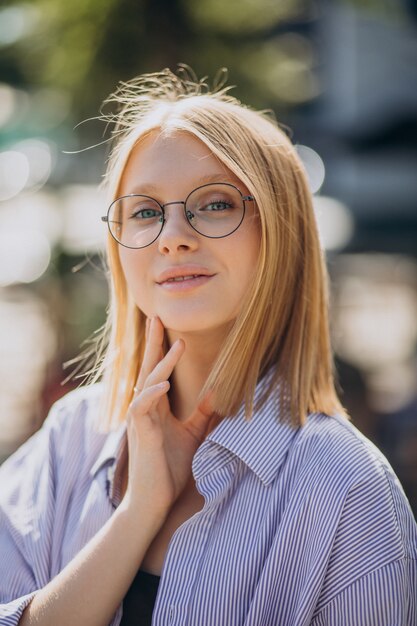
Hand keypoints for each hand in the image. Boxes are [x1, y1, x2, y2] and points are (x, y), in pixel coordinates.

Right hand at [122, 317, 217, 515]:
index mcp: (156, 407)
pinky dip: (151, 393)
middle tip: (156, 316)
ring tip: (178, 345)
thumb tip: (219, 393)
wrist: (154, 501)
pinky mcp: (139, 433)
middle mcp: (145, 408)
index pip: (158, 371)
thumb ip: (202, 414)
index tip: (167, 327)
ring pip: (147, 383)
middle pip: (148, 368)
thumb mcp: (192, 435)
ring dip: (162, 363)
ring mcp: (140, 420)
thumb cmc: (170, 469)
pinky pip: (141, 407)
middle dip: (153, 342)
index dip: (162, 349)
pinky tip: (163, 383)